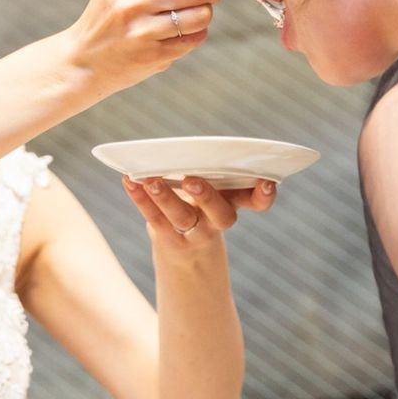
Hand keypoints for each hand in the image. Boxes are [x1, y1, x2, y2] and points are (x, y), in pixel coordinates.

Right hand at [64, 0, 220, 97]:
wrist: (84, 60)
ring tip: (190, 14)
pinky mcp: (153, 56)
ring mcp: (142, 31)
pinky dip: (195, 34)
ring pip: (201, 15)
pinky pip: (195, 39)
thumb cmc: (107, 14)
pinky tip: (180, 32)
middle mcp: (131, 2)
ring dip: (203, 14)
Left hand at [122, 174, 276, 249]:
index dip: (264, 195)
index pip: (256, 202)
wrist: (187, 253)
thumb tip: (185, 145)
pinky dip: (140, 198)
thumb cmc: (201, 204)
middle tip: (192, 180)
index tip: (267, 181)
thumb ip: (209, 170)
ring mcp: (194, 235)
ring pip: (181, 218)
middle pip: (220, 214)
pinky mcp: (170, 240)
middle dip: (207, 197)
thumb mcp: (212, 188)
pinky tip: (129, 181)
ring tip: (150, 179)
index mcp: (234, 203)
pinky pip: (155, 219)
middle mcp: (218, 221)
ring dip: (165, 197)